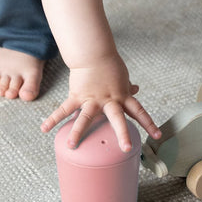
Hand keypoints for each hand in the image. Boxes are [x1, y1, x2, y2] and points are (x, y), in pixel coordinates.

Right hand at [40, 54, 160, 151]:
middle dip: (122, 133)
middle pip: (117, 118)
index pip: (139, 111)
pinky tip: (44, 128)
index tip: (157, 136)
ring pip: (86, 117)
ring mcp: (92, 99)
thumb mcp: (122, 77)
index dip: (149, 123)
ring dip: (78, 131)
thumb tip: (136, 88)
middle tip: (127, 148)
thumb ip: (127, 87)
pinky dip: (54, 118)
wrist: (93, 53)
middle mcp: (109, 100)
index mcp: (122, 97)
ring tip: (72, 145)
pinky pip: (64, 109)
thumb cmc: (109, 65)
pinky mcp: (77, 96)